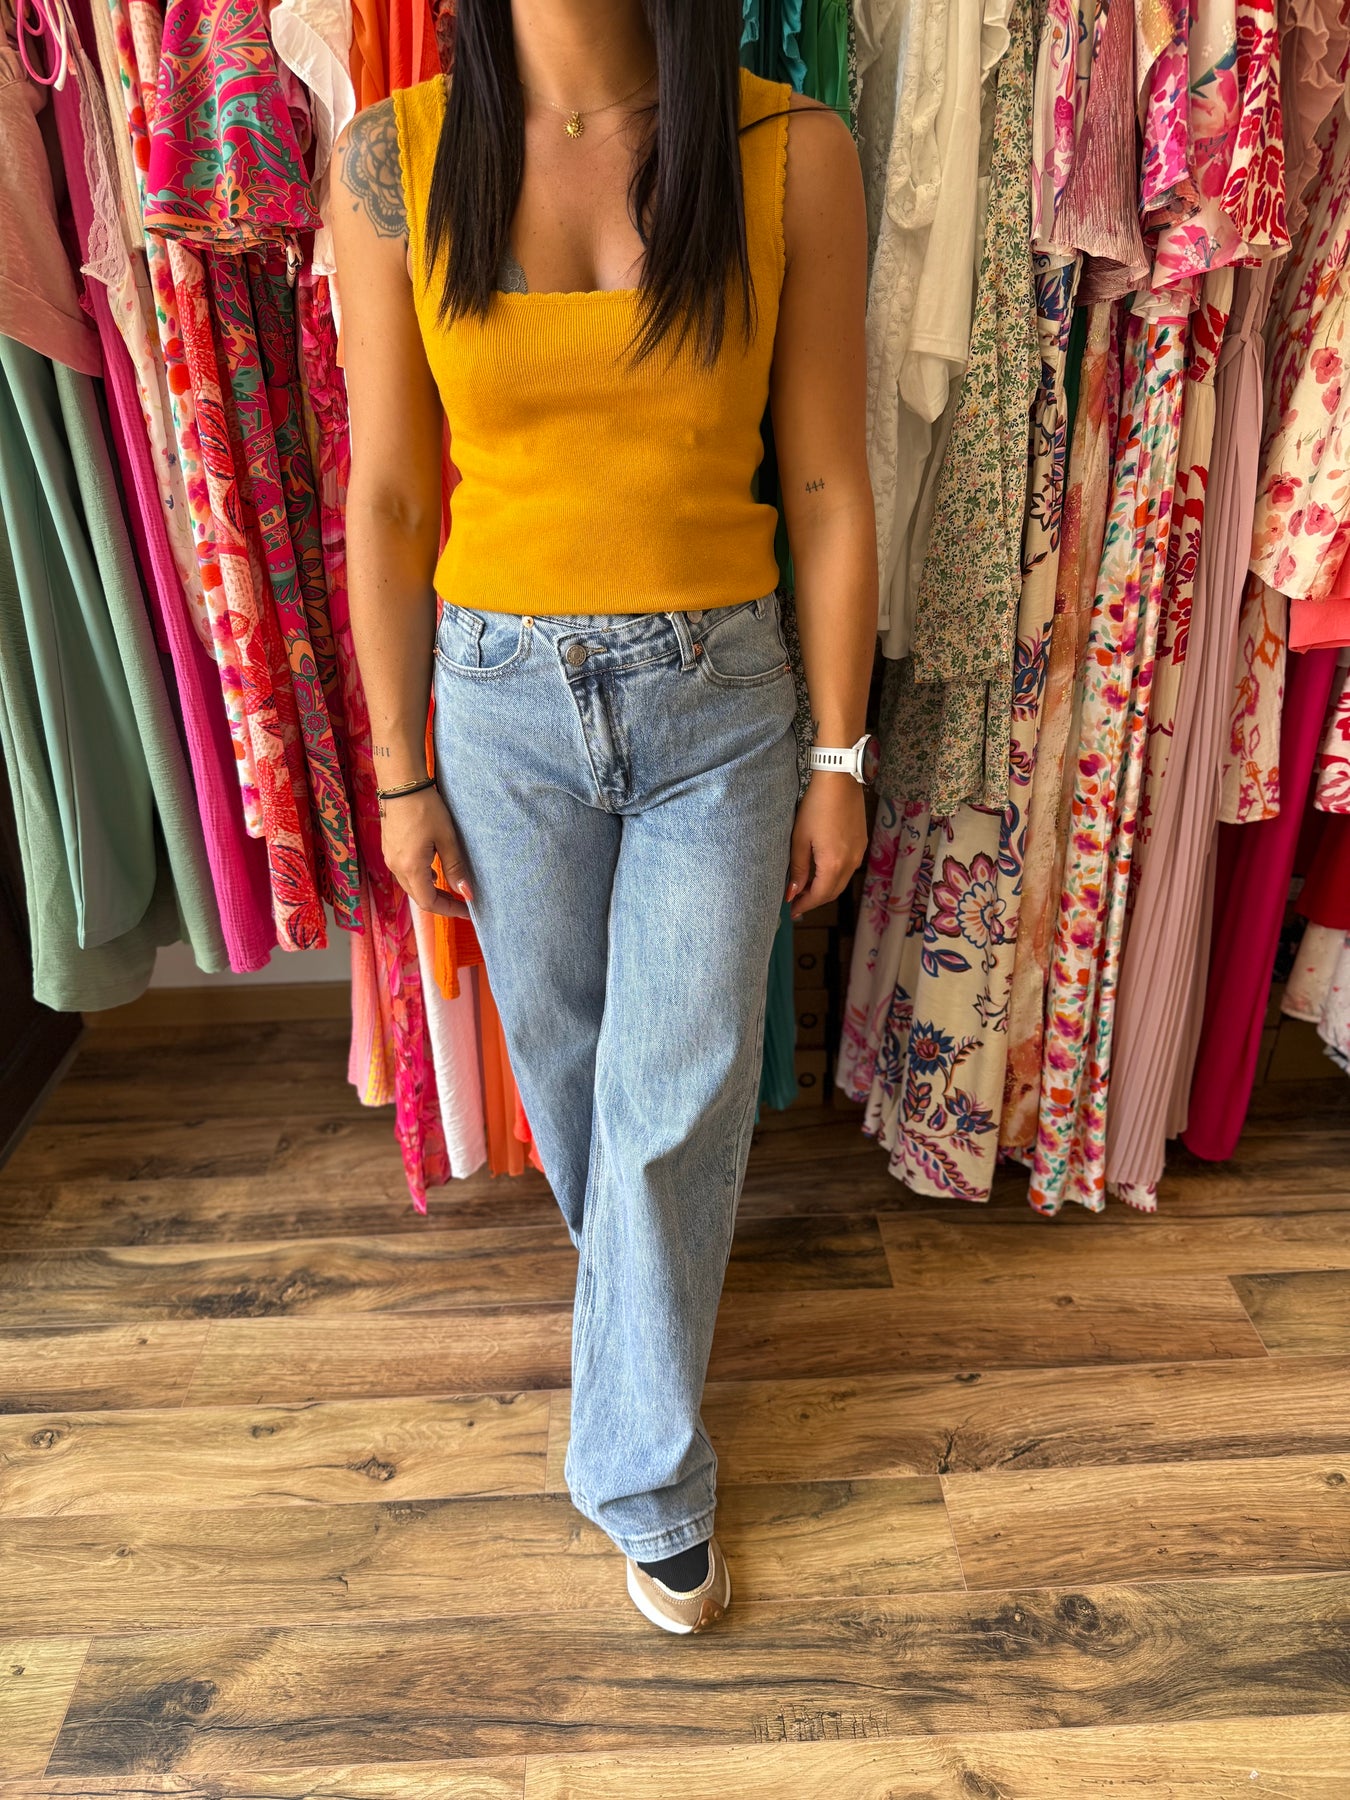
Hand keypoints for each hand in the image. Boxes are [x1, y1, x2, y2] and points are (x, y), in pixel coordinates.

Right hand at [380, 785, 472, 918]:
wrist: (401, 785)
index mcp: (411, 868)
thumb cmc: (425, 808)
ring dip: (430, 890)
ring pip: (411, 886)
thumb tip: (467, 894)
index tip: (467, 910)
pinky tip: (433, 870)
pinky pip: (405, 873)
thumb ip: (455, 868)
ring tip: (450, 887)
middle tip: (461, 900)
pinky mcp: (389, 849)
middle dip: (440, 902)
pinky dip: (420, 878)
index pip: (429, 902)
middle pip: (418, 897)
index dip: (449, 910)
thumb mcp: (446, 838)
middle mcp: (396, 868)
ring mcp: (390, 859)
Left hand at [785, 771, 868, 920]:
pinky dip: (835, 876)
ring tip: (806, 887)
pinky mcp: (862, 844)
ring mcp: (858, 853)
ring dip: (825, 888)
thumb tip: (792, 893)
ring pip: (841, 882)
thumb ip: (798, 868)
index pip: (819, 896)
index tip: (792, 910)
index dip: (804, 905)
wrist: (839, 781)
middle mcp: (850, 863)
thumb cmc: (816, 806)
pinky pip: (848, 868)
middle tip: (796, 900)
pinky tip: (822, 870)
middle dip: (814, 899)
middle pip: (832, 892)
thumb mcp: (800, 838)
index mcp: (833, 864)